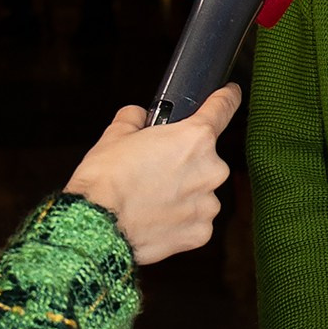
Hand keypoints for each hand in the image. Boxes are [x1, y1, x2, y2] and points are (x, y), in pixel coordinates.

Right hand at [66, 87, 239, 263]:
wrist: (97, 228)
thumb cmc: (105, 180)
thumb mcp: (115, 135)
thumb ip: (134, 119)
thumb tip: (138, 116)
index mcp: (194, 138)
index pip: (222, 108)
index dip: (226, 98)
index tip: (230, 95)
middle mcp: (210, 170)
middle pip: (206, 158)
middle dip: (185, 162)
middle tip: (154, 170)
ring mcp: (208, 204)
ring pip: (201, 192)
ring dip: (183, 193)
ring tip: (150, 200)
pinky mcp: (201, 233)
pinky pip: (195, 221)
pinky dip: (180, 220)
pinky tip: (155, 220)